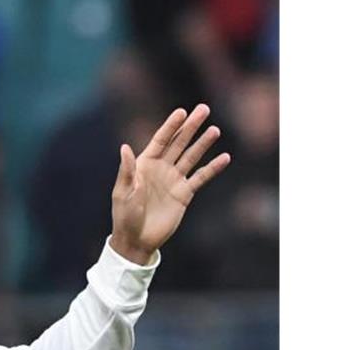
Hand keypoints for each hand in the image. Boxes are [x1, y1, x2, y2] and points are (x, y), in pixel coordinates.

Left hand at [110, 104, 230, 263]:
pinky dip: (212, 168)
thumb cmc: (124, 216)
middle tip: (204, 109)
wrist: (136, 239)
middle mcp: (160, 169)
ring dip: (203, 144)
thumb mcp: (123, 193)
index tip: (182, 111)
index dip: (170, 126)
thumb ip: (128, 171)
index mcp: (144, 165)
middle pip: (178, 143)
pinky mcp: (184, 194)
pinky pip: (200, 177)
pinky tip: (225, 158)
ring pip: (191, 157)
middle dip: (190, 127)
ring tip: (215, 130)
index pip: (160, 140)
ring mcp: (173, 180)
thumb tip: (125, 147)